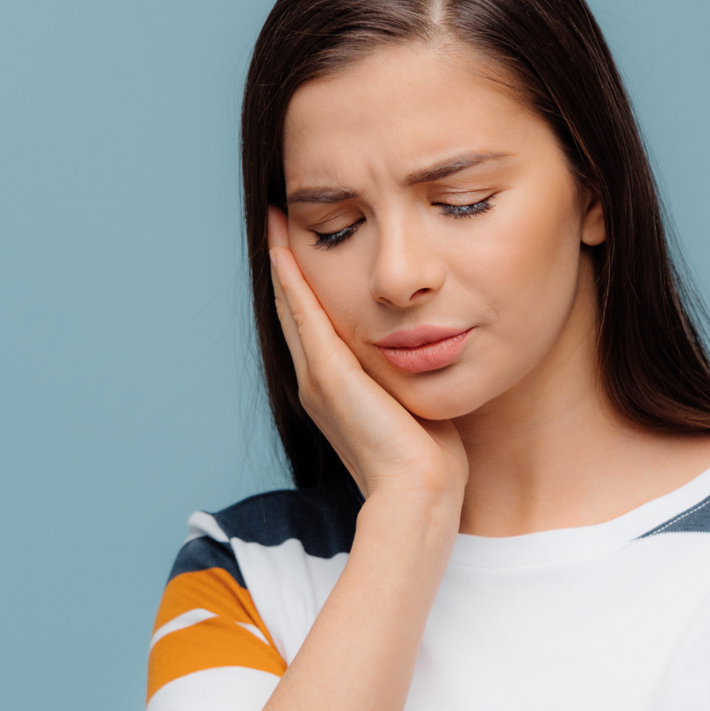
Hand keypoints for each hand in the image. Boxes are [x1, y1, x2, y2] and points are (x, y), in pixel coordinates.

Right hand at [268, 210, 465, 501]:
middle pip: (294, 310)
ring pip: (293, 307)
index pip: (315, 325)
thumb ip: (411, 376)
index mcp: (336, 389)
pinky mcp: (330, 375)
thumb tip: (434, 350)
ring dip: (283, 262)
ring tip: (275, 221)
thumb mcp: (415, 403)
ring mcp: (318, 378)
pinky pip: (304, 315)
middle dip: (286, 265)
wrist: (419, 490)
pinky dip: (292, 280)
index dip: (306, 286)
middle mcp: (317, 381)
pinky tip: (284, 248)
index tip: (304, 246)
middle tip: (278, 220)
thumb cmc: (429, 457)